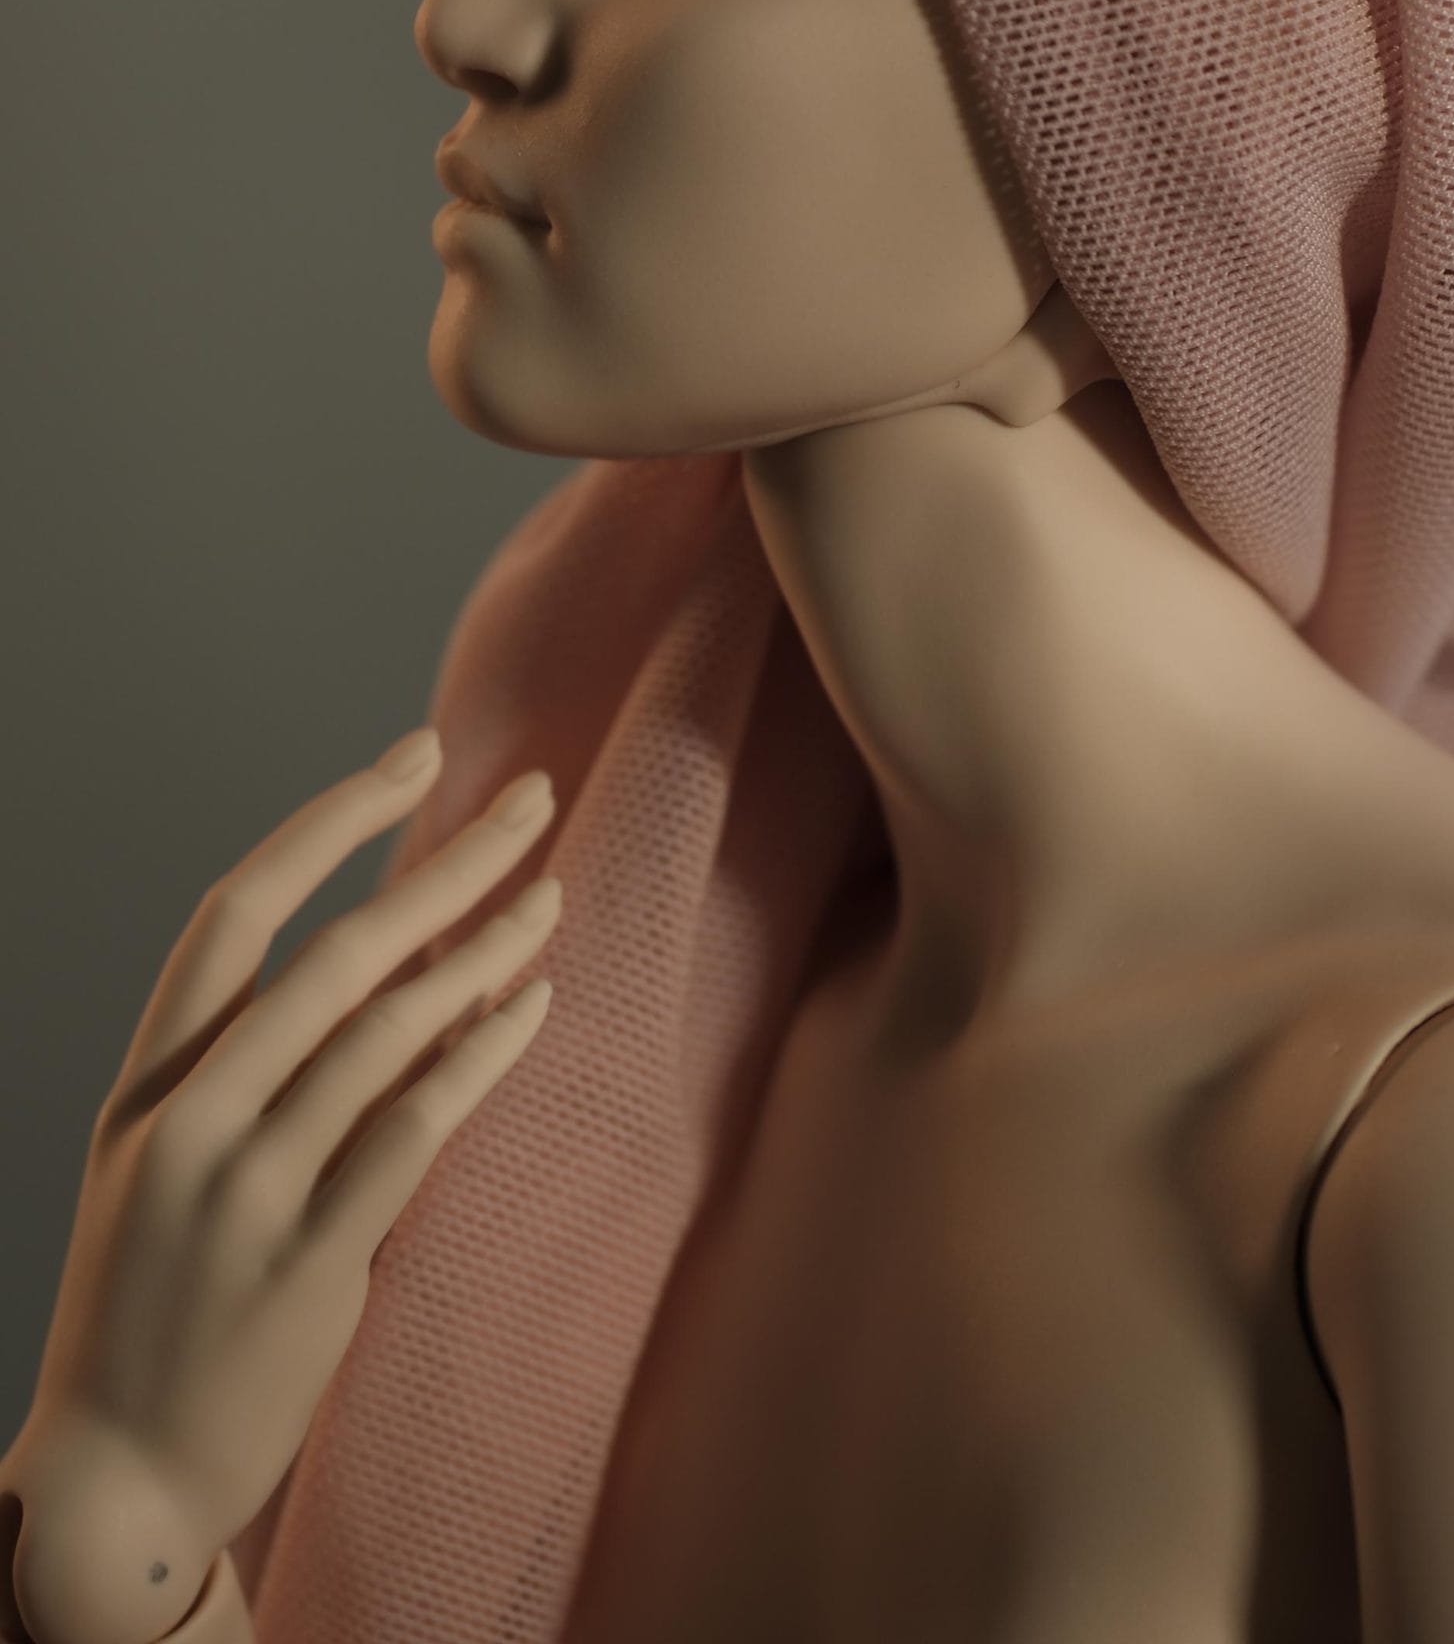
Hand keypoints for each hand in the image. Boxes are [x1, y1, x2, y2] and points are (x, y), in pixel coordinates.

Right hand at [4, 730, 562, 1643]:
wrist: (118, 1482)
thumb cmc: (160, 1307)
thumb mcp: (172, 1171)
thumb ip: (262, 1073)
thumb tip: (408, 962)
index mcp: (148, 1088)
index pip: (234, 914)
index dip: (330, 822)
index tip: (416, 752)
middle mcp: (188, 1122)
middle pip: (336, 951)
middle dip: (445, 860)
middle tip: (533, 799)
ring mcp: (245, 1193)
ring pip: (387, 1029)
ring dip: (484, 950)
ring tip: (552, 897)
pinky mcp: (308, 1263)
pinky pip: (416, 1127)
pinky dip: (482, 1053)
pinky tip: (536, 1005)